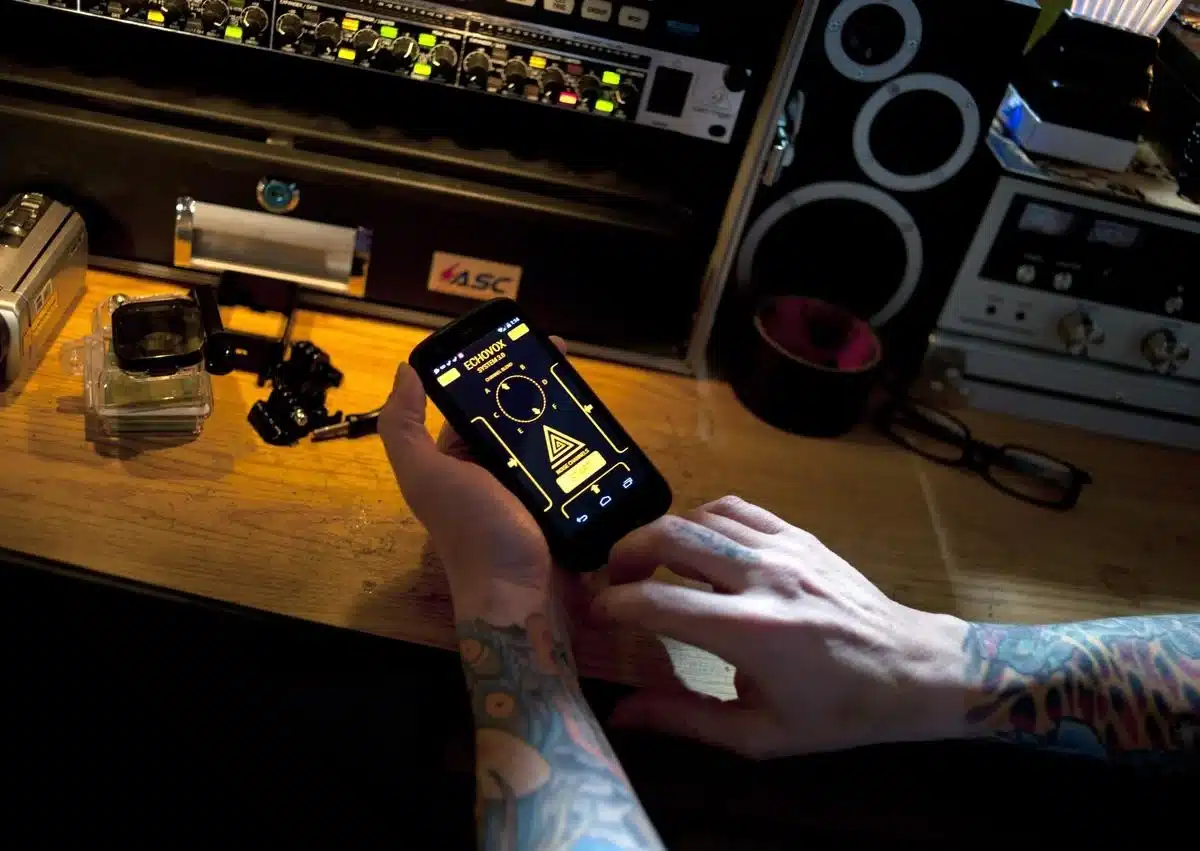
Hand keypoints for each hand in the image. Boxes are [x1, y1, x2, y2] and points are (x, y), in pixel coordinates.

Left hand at [378, 338, 567, 621]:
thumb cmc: (472, 532)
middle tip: (561, 353)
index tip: (511, 341)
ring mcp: (531, 482)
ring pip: (545, 431)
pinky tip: (597, 417)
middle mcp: (492, 467)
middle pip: (513, 412)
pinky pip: (572, 457)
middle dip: (533, 381)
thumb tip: (405, 369)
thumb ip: (404, 427)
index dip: (486, 370)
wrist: (523, 595)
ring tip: (581, 379)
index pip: (470, 401)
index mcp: (456, 457)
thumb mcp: (426, 477)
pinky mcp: (563, 497)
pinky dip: (583, 437)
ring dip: (562, 405)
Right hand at [591, 496, 970, 757]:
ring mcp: (783, 548)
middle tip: (612, 578)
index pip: (656, 602)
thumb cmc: (836, 712)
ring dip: (662, 533)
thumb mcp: (759, 734)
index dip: (613, 604)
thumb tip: (622, 714)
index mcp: (750, 631)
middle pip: (671, 537)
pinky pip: (737, 508)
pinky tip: (695, 542)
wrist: (913, 670)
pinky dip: (703, 518)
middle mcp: (762, 577)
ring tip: (648, 560)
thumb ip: (685, 719)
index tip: (595, 615)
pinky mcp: (799, 534)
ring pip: (700, 515)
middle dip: (626, 553)